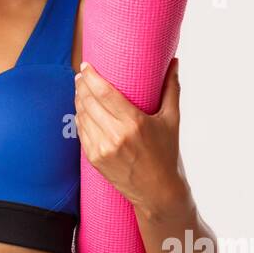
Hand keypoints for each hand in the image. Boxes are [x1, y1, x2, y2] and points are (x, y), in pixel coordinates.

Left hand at [74, 57, 188, 220]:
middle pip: (89, 102)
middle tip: (81, 76)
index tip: (86, 66)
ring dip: (78, 100)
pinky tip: (81, 110)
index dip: (91, 77)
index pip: (104, 93)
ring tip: (80, 89)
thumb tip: (175, 61)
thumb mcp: (172, 121)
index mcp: (134, 123)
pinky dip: (80, 118)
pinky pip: (81, 132)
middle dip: (81, 86)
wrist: (157, 191)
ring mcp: (102, 149)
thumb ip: (172, 88)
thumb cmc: (167, 153)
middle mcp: (116, 136)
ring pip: (82, 116)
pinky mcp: (94, 159)